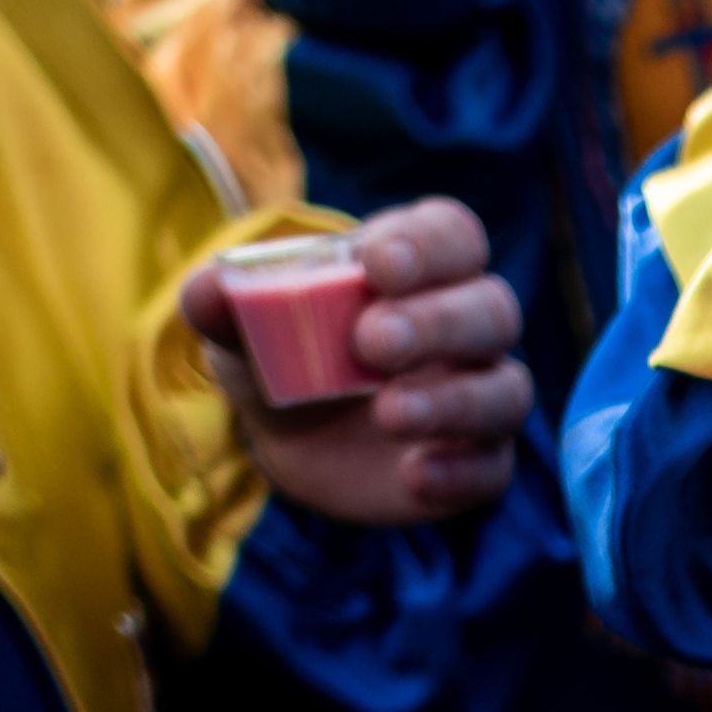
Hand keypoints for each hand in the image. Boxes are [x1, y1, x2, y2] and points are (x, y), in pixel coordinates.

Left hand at [179, 197, 527, 524]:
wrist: (291, 444)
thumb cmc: (283, 358)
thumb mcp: (242, 330)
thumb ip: (224, 304)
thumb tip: (206, 289)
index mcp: (417, 268)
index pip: (452, 235)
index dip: (427, 245)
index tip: (376, 264)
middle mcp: (463, 325)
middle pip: (491, 308)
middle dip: (436, 322)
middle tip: (371, 342)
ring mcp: (476, 394)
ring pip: (505, 389)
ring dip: (453, 399)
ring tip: (388, 413)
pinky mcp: (477, 462)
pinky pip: (494, 467)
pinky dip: (460, 471)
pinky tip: (413, 476)